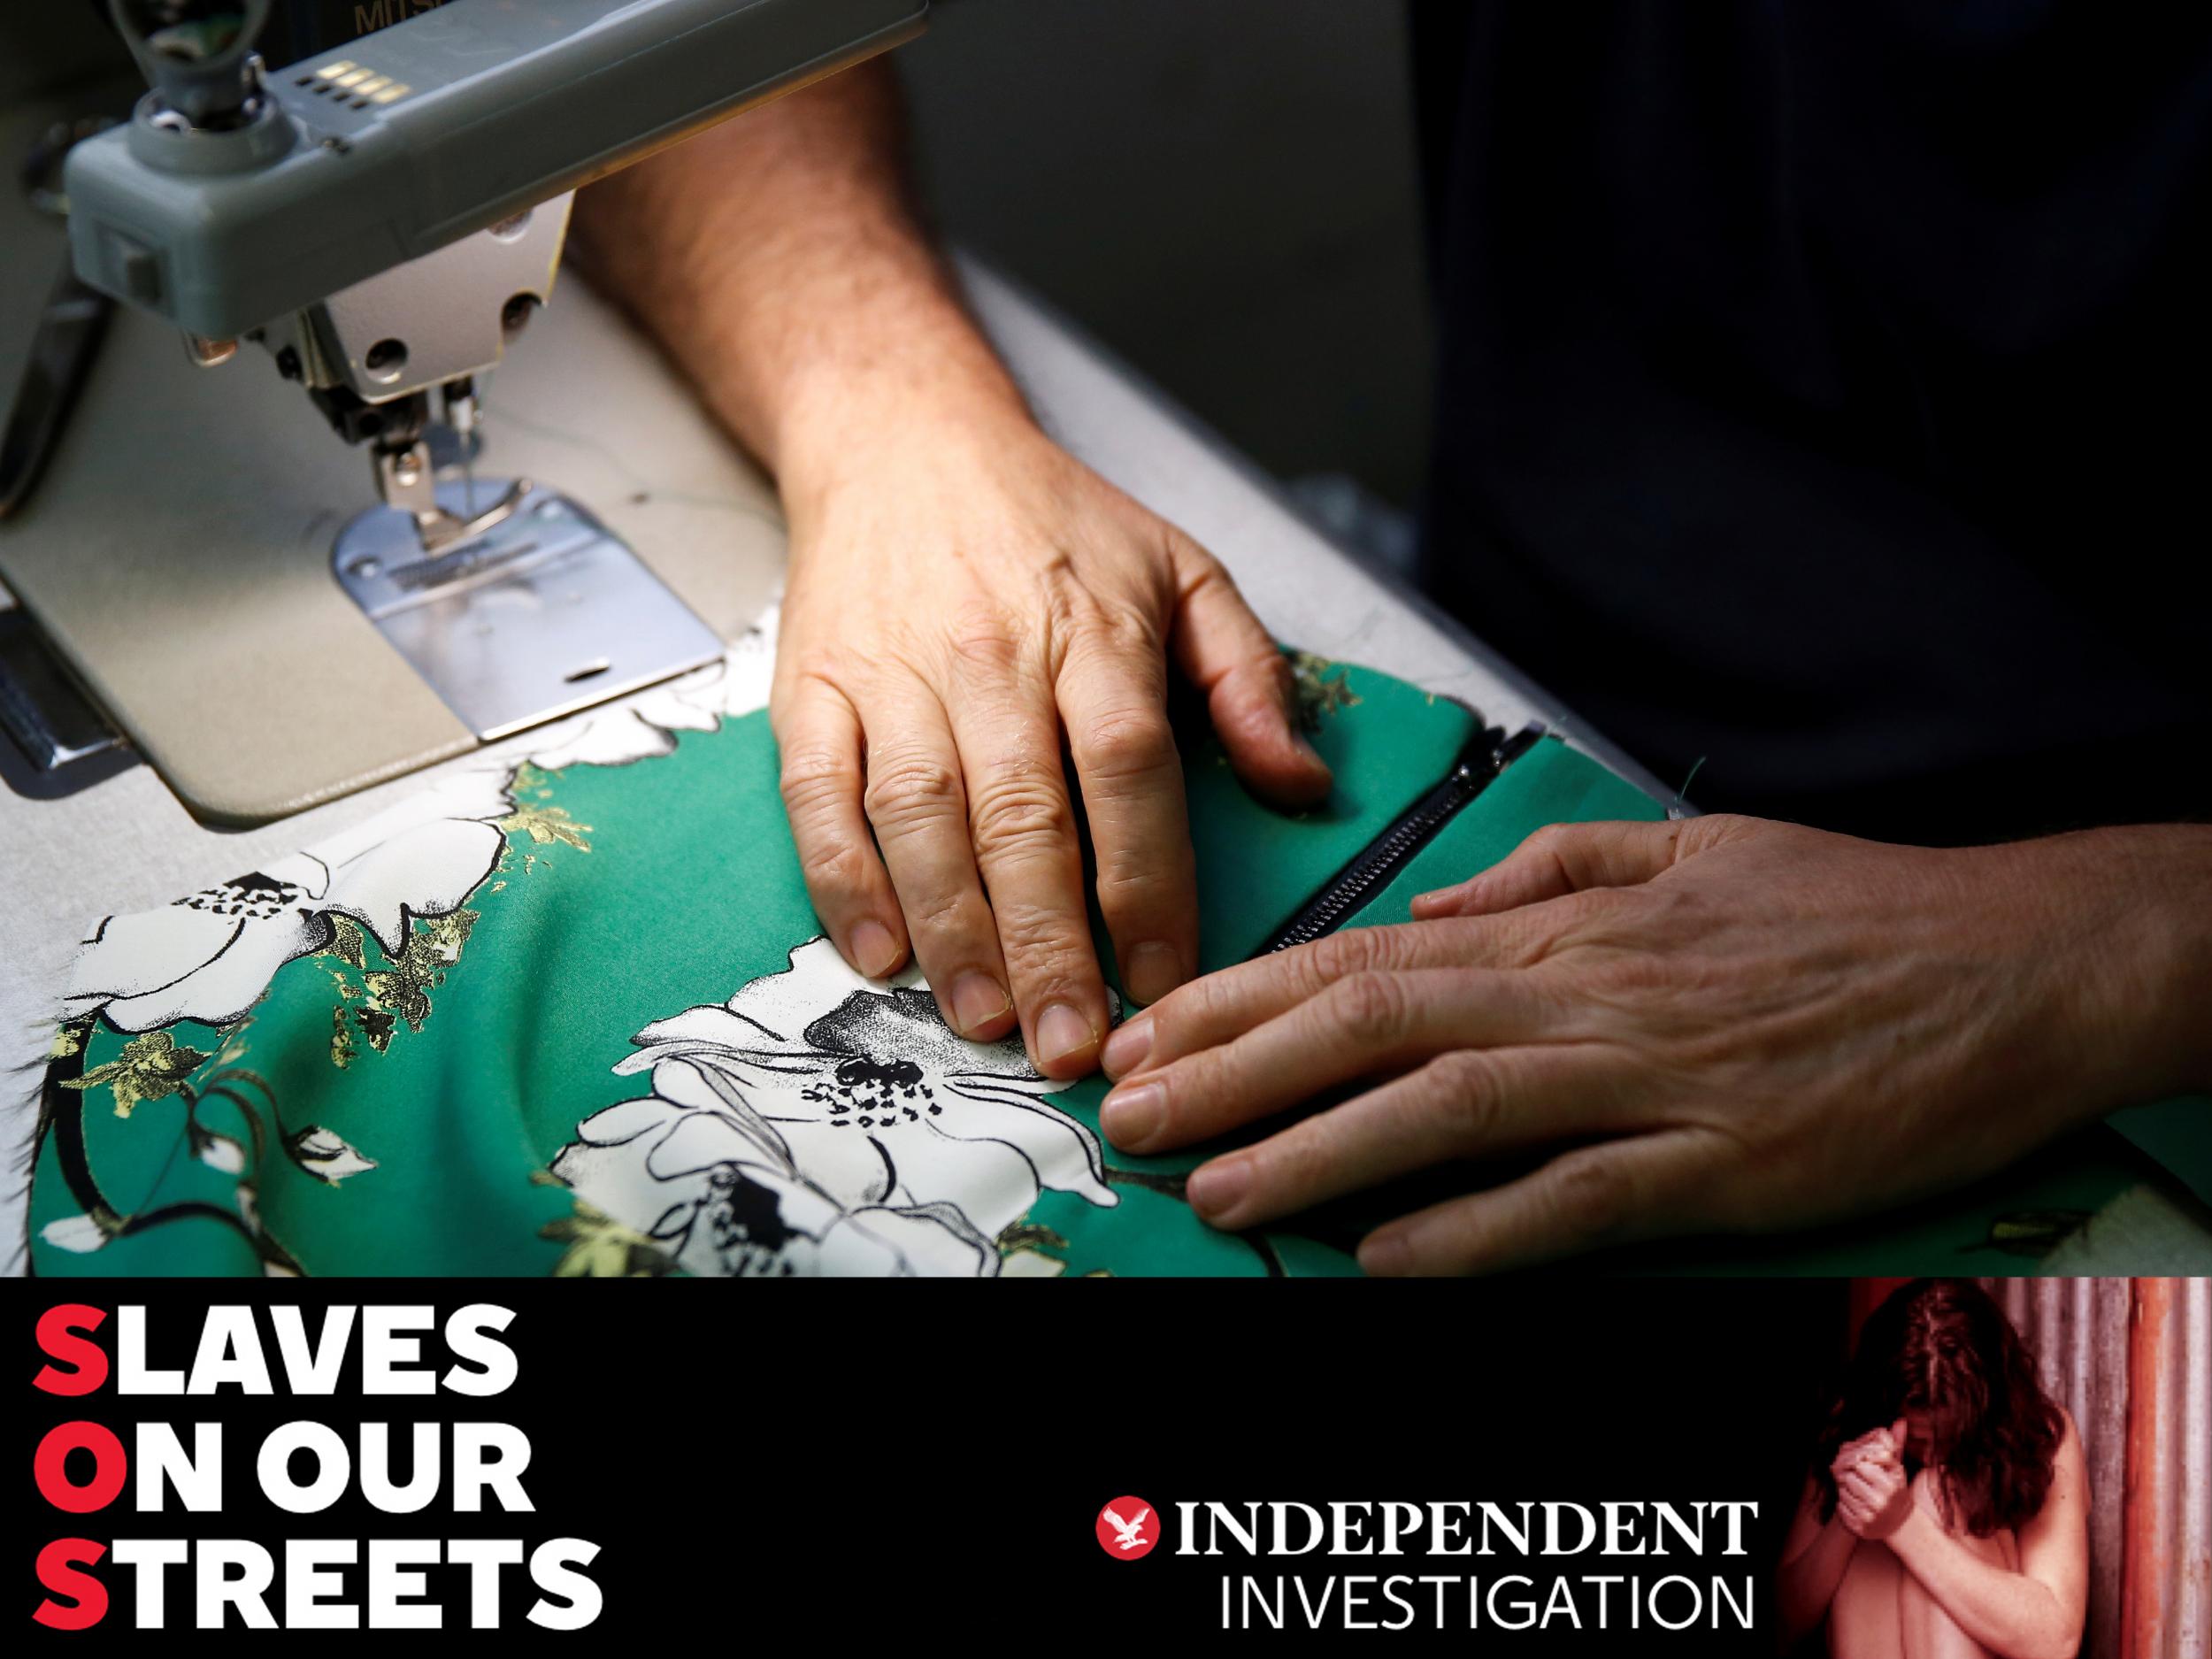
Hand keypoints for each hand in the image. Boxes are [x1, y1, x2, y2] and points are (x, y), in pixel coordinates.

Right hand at [772, 399, 1329, 1076]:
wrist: (903, 440)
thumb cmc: (1052, 522)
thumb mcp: (1182, 568)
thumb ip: (1248, 678)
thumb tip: (1303, 786)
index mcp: (1094, 631)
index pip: (1129, 770)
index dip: (1147, 883)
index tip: (1166, 980)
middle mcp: (992, 656)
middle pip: (1023, 814)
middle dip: (1048, 943)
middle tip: (1070, 1045)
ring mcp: (894, 673)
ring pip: (920, 816)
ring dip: (951, 929)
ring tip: (982, 1021)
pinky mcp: (815, 686)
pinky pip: (819, 794)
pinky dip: (842, 877)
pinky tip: (876, 953)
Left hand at [1093, 813, 2194, 1271]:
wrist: (2013, 963)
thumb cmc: (1845, 910)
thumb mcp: (1684, 850)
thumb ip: (1545, 871)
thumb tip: (1428, 903)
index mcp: (1567, 926)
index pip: (1365, 956)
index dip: (1242, 998)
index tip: (1149, 1029)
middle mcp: (1585, 994)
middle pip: (1371, 1025)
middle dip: (1233, 1070)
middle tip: (1129, 1112)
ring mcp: (1650, 1078)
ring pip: (1446, 1109)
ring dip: (1316, 1152)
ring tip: (1216, 1189)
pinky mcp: (1722, 1160)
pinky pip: (1574, 1201)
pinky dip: (1475, 1232)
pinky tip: (1386, 1262)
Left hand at [1833, 1420, 1911, 1539]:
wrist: (1898, 1524)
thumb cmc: (1894, 1489)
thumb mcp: (1896, 1469)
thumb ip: (1895, 1445)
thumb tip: (1899, 1421)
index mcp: (1891, 1485)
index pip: (1861, 1464)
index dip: (1859, 1462)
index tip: (1862, 1465)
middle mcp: (1881, 1502)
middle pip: (1849, 1477)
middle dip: (1851, 1476)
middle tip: (1859, 1479)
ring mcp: (1870, 1517)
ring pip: (1843, 1491)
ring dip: (1846, 1489)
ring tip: (1859, 1492)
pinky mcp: (1859, 1528)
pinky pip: (1841, 1507)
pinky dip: (1844, 1504)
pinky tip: (1856, 1504)